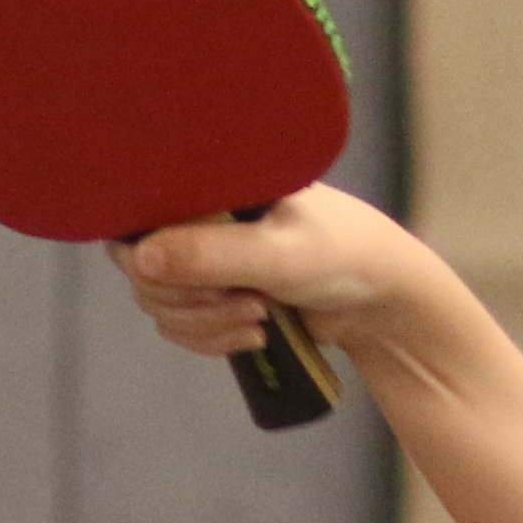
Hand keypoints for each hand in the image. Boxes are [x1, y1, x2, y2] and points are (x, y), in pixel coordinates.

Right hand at [114, 182, 432, 367]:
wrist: (384, 304)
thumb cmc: (345, 257)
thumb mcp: (279, 254)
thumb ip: (210, 255)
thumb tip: (138, 259)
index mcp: (217, 185)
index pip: (142, 213)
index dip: (151, 255)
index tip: (198, 277)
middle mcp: (204, 217)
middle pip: (142, 266)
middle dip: (190, 298)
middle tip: (248, 301)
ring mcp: (208, 258)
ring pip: (160, 301)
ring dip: (205, 322)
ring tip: (261, 317)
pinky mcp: (217, 295)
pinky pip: (181, 323)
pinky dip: (209, 338)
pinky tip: (256, 335)